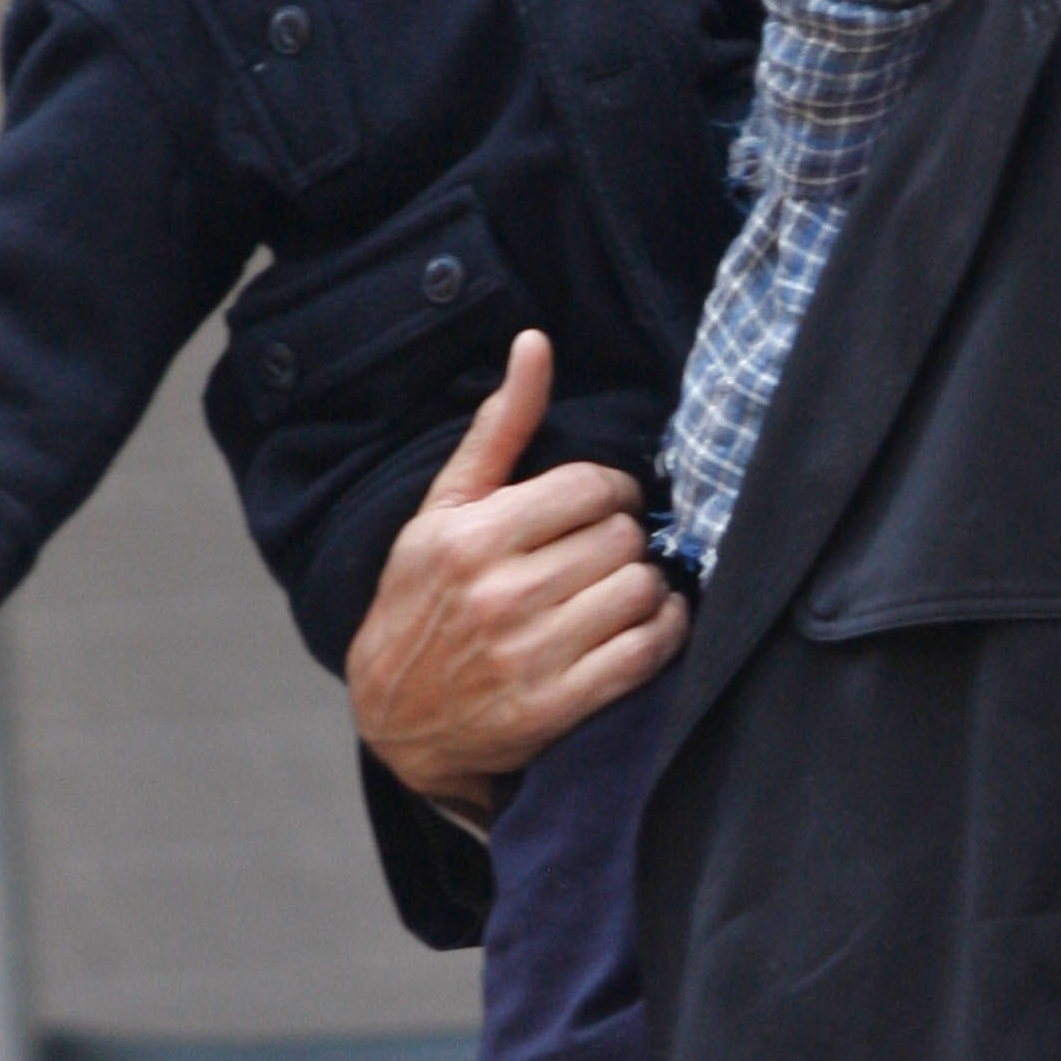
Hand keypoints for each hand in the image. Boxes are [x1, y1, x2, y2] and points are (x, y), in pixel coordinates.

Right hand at [345, 330, 687, 814]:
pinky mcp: (556, 707)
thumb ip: (498, 428)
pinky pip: (647, 652)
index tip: (603, 505)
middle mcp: (500, 594)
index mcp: (472, 537)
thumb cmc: (422, 599)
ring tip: (626, 587)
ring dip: (649, 586)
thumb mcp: (443, 509)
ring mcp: (529, 655)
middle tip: (609, 551)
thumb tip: (536, 343)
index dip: (611, 491)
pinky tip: (649, 623)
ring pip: (642, 591)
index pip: (591, 487)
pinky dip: (666, 632)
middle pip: (621, 539)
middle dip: (625, 539)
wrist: (394, 717)